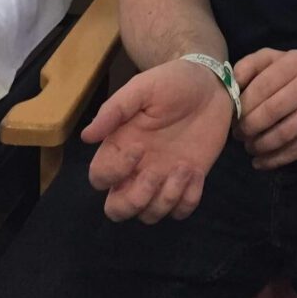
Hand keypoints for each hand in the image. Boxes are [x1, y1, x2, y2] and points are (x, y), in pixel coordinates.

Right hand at [80, 59, 232, 223]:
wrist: (210, 83)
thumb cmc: (172, 82)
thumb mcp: (142, 88)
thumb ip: (115, 110)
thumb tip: (86, 136)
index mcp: (120, 146)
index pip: (99, 177)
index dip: (114, 172)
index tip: (139, 147)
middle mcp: (137, 169)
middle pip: (117, 209)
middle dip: (134, 202)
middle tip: (156, 173)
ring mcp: (163, 178)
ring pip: (149, 215)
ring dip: (165, 199)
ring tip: (184, 167)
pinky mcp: (189, 182)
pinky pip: (181, 211)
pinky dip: (188, 200)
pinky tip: (196, 172)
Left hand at [233, 48, 296, 169]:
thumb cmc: (294, 75)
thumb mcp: (272, 60)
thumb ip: (248, 67)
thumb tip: (230, 87)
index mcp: (295, 61)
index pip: (262, 86)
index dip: (243, 105)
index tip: (232, 117)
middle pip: (272, 111)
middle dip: (249, 127)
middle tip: (239, 135)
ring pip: (284, 134)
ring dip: (261, 146)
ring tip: (249, 147)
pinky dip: (275, 159)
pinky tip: (261, 162)